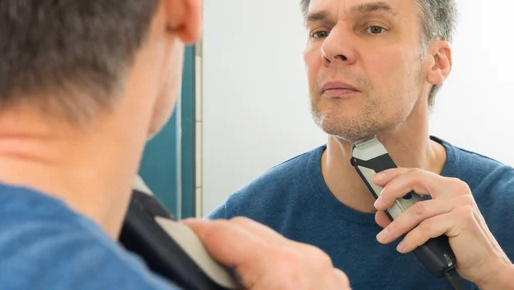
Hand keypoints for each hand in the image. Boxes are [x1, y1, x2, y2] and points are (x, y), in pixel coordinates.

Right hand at [183, 217, 350, 289]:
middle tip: (195, 253)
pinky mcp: (334, 283)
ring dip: (246, 253)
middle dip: (219, 238)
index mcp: (281, 269)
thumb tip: (190, 275)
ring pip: (273, 245)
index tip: (180, 233)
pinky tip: (259, 283)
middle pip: (249, 231)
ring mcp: (325, 272)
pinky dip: (273, 266)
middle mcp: (308, 261)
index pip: (226, 232)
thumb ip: (215, 282)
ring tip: (225, 272)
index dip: (195, 230)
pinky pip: (296, 261)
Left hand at [372, 168, 513, 289]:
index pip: (416, 173)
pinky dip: (411, 239)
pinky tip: (403, 247)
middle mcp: (455, 189)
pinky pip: (426, 228)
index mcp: (448, 186)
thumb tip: (381, 213)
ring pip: (416, 210)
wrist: (487, 264)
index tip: (376, 180)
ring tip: (384, 237)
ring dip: (396, 225)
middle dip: (391, 191)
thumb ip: (408, 215)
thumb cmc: (457, 244)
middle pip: (415, 179)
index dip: (393, 174)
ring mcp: (460, 202)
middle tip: (377, 206)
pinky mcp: (461, 218)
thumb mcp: (430, 225)